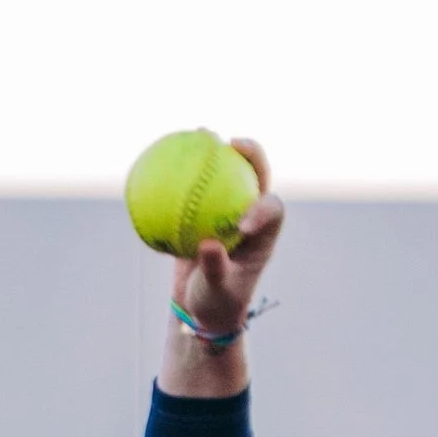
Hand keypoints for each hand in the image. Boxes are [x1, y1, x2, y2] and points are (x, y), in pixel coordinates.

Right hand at [171, 139, 282, 338]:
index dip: (263, 208)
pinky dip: (183, 169)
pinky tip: (164, 154)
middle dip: (253, 155)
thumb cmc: (216, 302)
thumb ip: (215, 270)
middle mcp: (250, 214)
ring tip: (201, 131)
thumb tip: (208, 246)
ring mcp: (227, 207)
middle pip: (258, 176)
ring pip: (227, 172)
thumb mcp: (217, 292)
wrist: (201, 304)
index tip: (242, 224)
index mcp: (263, 235)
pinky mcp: (205, 207)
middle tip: (234, 143)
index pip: (273, 211)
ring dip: (216, 150)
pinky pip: (195, 184)